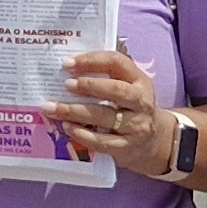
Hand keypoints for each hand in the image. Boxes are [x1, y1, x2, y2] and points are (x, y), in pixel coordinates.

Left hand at [55, 48, 170, 173]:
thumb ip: (106, 74)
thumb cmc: (130, 108)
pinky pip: (103, 141)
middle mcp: (141, 101)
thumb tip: (69, 65)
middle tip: (65, 84)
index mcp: (139, 80)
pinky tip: (67, 127)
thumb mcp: (127, 87)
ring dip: (75, 111)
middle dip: (88, 85)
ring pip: (105, 116)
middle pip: (115, 90)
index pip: (117, 62)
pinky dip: (82, 134)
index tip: (67, 63)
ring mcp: (136, 125)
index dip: (92, 60)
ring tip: (52, 107)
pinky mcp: (127, 147)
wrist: (154, 142)